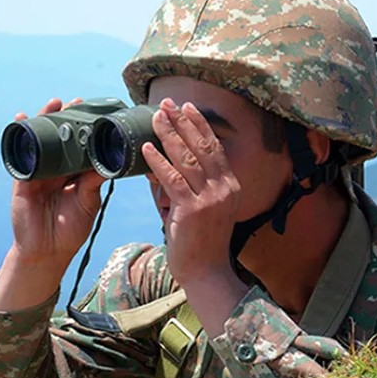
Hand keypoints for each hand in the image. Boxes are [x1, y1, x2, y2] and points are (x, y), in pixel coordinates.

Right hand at [0, 98, 106, 310]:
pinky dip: (21, 136)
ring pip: (42, 142)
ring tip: (53, 103)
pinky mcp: (23, 179)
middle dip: (67, 119)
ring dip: (45, 121)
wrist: (48, 252)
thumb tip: (105, 163)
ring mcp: (39, 173)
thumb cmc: (70, 230)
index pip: (81, 148)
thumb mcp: (87, 203)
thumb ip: (92, 184)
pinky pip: (21, 154)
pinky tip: (21, 119)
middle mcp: (57, 171)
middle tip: (76, 101)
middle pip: (61, 139)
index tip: (96, 112)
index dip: (87, 131)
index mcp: (74, 176)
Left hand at [141, 100, 248, 334]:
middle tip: (167, 104)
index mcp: (230, 186)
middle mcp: (224, 189)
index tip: (187, 107)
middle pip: (202, 147)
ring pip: (187, 158)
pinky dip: (158, 162)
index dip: (200, 125)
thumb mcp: (202, 209)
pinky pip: (172, 180)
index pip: (215, 148)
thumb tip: (160, 167)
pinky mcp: (192, 210)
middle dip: (183, 122)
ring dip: (169, 135)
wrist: (207, 273)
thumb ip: (187, 187)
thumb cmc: (201, 243)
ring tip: (156, 118)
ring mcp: (210, 199)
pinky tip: (146, 149)